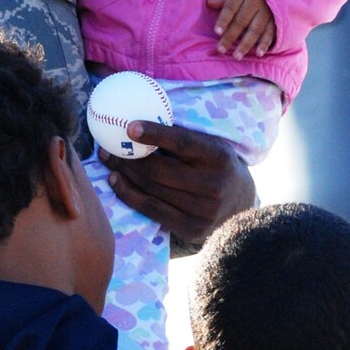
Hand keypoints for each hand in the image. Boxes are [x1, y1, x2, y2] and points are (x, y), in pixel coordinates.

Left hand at [102, 121, 254, 254]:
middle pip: (159, 170)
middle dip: (128, 158)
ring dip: (124, 174)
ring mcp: (203, 210)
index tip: (129, 127)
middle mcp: (213, 184)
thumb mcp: (211, 146)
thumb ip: (183, 137)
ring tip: (109, 161)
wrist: (240, 204)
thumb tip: (141, 121)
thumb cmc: (217, 166)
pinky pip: (152, 209)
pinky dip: (129, 194)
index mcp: (219, 156)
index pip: (182, 143)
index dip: (155, 135)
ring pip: (152, 189)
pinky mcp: (192, 228)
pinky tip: (116, 180)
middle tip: (108, 147)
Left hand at [207, 0, 275, 59]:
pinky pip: (270, 32)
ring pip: (255, 29)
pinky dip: (264, 43)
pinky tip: (258, 53)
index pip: (231, 7)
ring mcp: (267, 11)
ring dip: (246, 44)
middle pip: (241, 21)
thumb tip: (209, 3)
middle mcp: (256, 1)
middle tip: (221, 50)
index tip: (216, 32)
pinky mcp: (276, 18)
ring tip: (237, 56)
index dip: (224, 19)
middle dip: (230, 36)